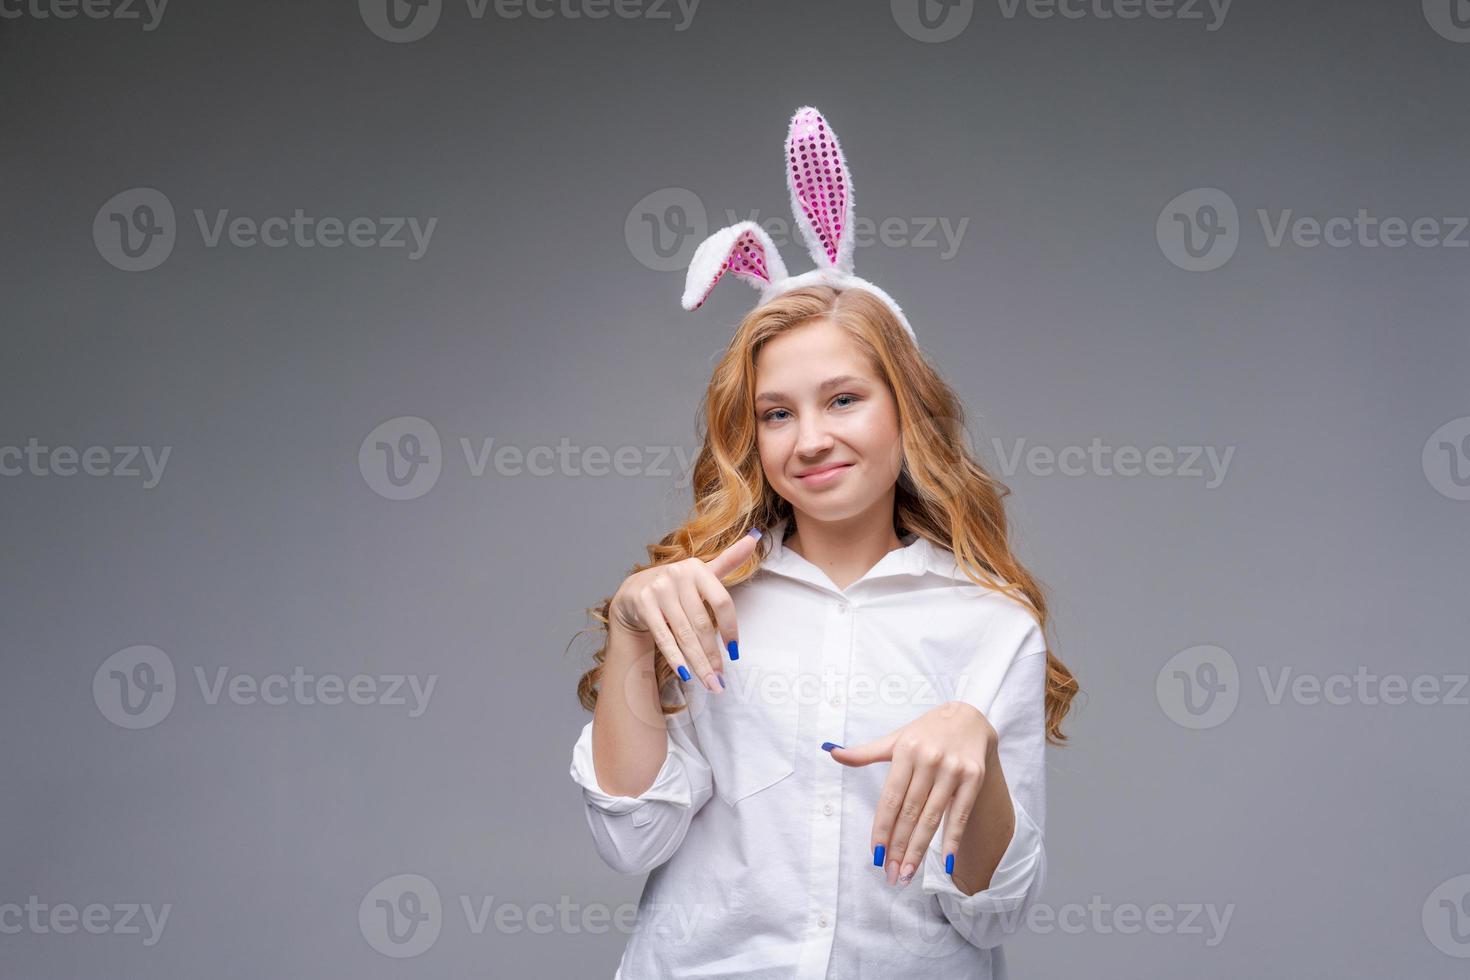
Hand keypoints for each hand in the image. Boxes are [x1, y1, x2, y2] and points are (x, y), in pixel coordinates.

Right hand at [608, 527, 761, 694]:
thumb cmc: (677, 586)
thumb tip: (754, 538)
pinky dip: (676, 658)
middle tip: (720, 679)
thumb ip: (728, 560)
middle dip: (712, 655)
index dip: (730, 629)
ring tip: (710, 683)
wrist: (634, 589)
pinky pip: (663, 636)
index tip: (734, 653)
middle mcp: (678, 575)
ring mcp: (658, 588)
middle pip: (702, 623)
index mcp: (698, 568)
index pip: (722, 602)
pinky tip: (687, 675)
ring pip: (684, 634)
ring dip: (698, 663)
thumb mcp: (701, 573)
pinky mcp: (643, 603)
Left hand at [826, 701, 996, 885]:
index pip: (890, 799)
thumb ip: (865, 752)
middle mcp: (929, 761)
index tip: (875, 854)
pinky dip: (953, 839)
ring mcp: (953, 770)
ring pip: (932, 817)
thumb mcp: (896, 738)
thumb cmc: (927, 731)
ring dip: (919, 849)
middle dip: (898, 847)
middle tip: (890, 874)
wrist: (969, 716)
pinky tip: (947, 862)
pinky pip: (961, 814)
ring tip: (908, 873)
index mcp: (906, 751)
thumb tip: (832, 752)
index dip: (882, 828)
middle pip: (910, 813)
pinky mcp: (974, 777)